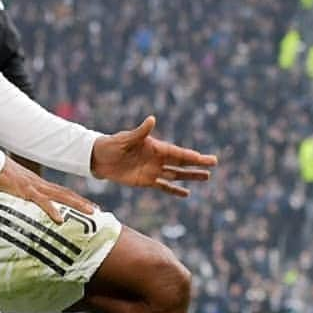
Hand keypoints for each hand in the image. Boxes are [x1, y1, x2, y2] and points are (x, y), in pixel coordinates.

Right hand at [0, 155, 95, 223]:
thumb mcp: (10, 185)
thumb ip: (18, 192)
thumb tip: (19, 199)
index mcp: (37, 184)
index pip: (59, 192)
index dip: (74, 198)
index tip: (86, 205)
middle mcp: (39, 184)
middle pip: (65, 193)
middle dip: (82, 202)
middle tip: (97, 211)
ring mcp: (33, 187)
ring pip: (60, 196)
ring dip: (77, 204)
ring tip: (91, 212)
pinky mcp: (24, 190)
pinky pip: (41, 202)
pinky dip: (52, 211)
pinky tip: (60, 220)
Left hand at [91, 115, 216, 195]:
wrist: (98, 158)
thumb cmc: (112, 144)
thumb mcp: (126, 138)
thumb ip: (141, 132)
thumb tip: (152, 119)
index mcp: (155, 147)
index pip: (178, 153)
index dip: (193, 157)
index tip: (207, 159)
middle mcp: (157, 159)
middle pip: (182, 163)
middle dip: (197, 165)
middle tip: (214, 165)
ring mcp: (153, 171)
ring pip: (176, 175)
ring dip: (190, 177)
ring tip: (206, 177)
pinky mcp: (145, 181)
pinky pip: (163, 187)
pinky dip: (174, 190)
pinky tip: (186, 194)